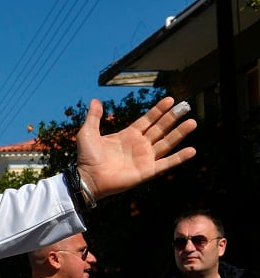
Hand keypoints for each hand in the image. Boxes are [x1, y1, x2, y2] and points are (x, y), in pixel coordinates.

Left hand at [75, 97, 196, 201]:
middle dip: (173, 117)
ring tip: (192, 122)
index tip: (171, 99)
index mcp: (128, 135)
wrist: (88, 178)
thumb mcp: (88, 133)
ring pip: (166, 143)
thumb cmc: (86, 157)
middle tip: (186, 106)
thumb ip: (94, 117)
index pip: (148, 120)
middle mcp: (139, 145)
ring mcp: (145, 158)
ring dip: (180, 133)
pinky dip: (179, 158)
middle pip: (161, 128)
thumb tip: (94, 100)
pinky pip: (167, 163)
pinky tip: (192, 150)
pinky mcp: (147, 171)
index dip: (159, 110)